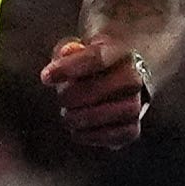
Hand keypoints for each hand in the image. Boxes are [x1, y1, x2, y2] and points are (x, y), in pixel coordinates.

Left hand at [41, 32, 155, 150]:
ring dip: (90, 117)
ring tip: (69, 116)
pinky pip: (124, 134)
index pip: (98, 57)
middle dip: (81, 95)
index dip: (70, 68)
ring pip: (126, 109)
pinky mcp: (133, 126)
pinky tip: (78, 131)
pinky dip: (97, 136)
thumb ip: (67, 50)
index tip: (45, 78)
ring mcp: (138, 101)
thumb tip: (66, 52)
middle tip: (61, 99)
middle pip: (117, 84)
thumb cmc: (86, 65)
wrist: (113, 78)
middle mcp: (136, 74)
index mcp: (119, 50)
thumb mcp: (75, 50)